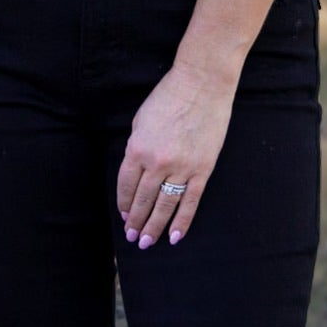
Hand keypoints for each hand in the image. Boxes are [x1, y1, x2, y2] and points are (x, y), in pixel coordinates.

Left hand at [116, 62, 236, 249]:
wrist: (201, 84)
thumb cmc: (169, 96)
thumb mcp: (140, 120)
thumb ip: (137, 147)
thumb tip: (136, 171)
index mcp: (137, 149)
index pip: (126, 186)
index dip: (124, 204)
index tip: (123, 216)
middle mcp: (157, 163)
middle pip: (143, 200)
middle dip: (136, 221)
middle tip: (132, 238)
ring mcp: (181, 168)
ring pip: (164, 206)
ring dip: (154, 226)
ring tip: (147, 242)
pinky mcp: (202, 170)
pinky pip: (190, 202)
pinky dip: (182, 221)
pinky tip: (174, 237)